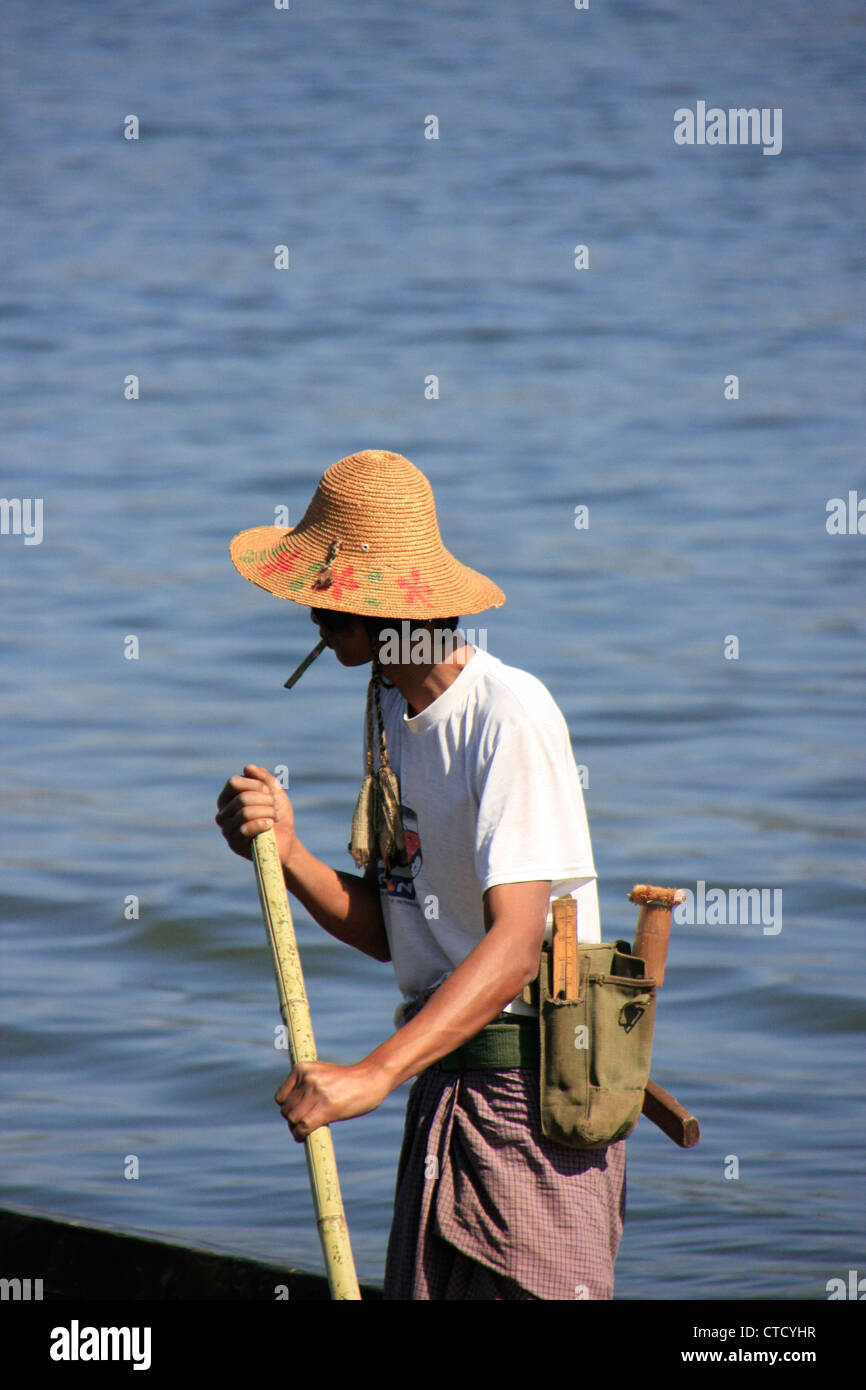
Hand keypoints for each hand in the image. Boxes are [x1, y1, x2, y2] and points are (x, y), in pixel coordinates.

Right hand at [215, 763, 294, 864]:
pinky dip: (262, 824)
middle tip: (274, 809)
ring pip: (245, 812)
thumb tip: (247, 768)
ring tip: (274, 817)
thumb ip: (263, 778)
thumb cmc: (278, 815)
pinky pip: (245, 828)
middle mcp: (223, 812)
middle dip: (265, 801)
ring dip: (266, 812)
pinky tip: (270, 825)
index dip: (256, 784)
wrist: (286, 840)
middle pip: (242, 798)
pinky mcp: (233, 843)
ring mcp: (226, 828)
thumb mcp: (274, 792)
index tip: (269, 792)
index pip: (234, 782)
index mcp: (229, 798)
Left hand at [275, 1059, 391, 1141]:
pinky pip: (303, 1127)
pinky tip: (305, 1137)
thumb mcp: (322, 1075)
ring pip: (293, 1119)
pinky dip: (301, 1135)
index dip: (287, 1109)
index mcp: (303, 1068)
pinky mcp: (326, 1107)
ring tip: (305, 1131)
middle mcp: (307, 1078)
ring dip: (296, 1129)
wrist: (371, 1079)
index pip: (280, 1097)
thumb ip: (306, 1088)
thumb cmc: (347, 1080)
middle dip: (292, 1120)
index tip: (297, 1114)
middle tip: (303, 1124)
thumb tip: (291, 1114)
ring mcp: (316, 1092)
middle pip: (286, 1109)